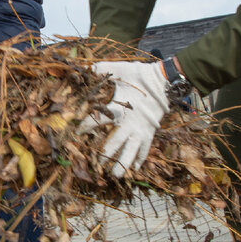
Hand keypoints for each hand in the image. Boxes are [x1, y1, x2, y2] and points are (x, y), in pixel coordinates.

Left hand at [93, 60, 170, 177]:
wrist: (164, 82)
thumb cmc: (140, 76)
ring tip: (116, 175)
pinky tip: (136, 168)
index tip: (76, 131)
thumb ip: (102, 69)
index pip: (97, 120)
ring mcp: (140, 130)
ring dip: (123, 164)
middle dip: (105, 155)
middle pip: (115, 143)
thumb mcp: (120, 70)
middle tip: (96, 165)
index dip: (85, 126)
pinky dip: (140, 158)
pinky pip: (145, 148)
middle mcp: (128, 123)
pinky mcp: (150, 132)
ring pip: (131, 151)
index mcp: (118, 109)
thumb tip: (87, 66)